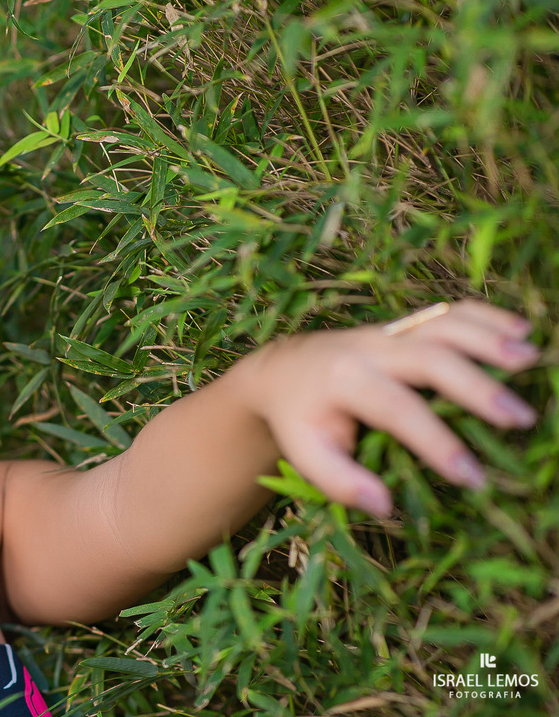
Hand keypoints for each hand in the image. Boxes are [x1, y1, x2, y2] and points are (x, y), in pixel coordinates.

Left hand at [238, 298, 539, 517]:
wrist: (284, 370)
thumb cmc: (300, 418)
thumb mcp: (304, 453)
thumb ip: (338, 481)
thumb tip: (385, 505)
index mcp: (344, 381)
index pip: (397, 410)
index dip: (436, 443)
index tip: (473, 477)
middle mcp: (369, 349)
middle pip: (429, 358)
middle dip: (476, 386)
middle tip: (521, 418)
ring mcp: (390, 331)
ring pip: (442, 324)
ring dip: (489, 337)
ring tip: (532, 360)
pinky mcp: (405, 325)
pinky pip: (447, 311)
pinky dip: (485, 315)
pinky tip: (521, 329)